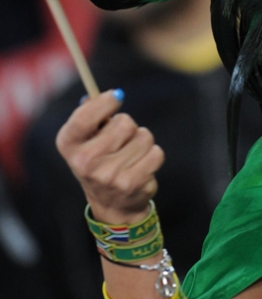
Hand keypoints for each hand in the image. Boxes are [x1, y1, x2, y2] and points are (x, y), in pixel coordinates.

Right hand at [56, 89, 163, 223]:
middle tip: (122, 140)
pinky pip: (156, 153)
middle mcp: (84, 161)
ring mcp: (108, 175)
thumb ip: (94, 115)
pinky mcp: (131, 183)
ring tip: (131, 155)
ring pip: (144, 137)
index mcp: (68, 145)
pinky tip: (141, 165)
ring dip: (142, 142)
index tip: (116, 96)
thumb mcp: (88, 140)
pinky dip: (153, 155)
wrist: (112, 203)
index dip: (104, 102)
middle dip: (129, 127)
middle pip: (124, 123)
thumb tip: (113, 94)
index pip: (84, 117)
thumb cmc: (100, 162)